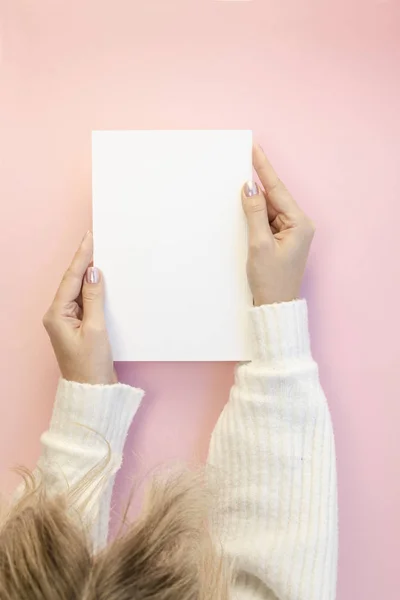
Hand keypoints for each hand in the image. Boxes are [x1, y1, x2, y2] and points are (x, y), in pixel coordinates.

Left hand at [43, 232, 116, 384]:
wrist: (93, 392)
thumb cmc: (91, 366)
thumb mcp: (96, 329)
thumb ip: (94, 298)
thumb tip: (93, 273)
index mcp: (57, 315)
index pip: (71, 279)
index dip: (81, 257)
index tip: (90, 238)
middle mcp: (58, 315)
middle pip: (72, 282)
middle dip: (84, 262)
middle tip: (97, 241)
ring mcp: (67, 322)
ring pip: (79, 291)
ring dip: (90, 276)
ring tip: (102, 256)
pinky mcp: (78, 327)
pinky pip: (85, 302)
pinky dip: (94, 291)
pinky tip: (104, 282)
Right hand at [242, 145, 314, 305]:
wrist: (275, 307)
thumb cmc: (271, 280)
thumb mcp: (259, 244)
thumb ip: (254, 213)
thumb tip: (249, 187)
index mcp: (300, 223)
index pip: (278, 190)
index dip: (264, 168)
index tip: (255, 148)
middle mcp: (299, 225)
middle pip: (274, 197)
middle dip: (257, 184)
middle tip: (242, 161)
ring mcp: (291, 232)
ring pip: (269, 208)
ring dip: (254, 202)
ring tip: (236, 189)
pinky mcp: (282, 240)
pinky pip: (267, 220)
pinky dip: (255, 215)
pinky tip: (243, 210)